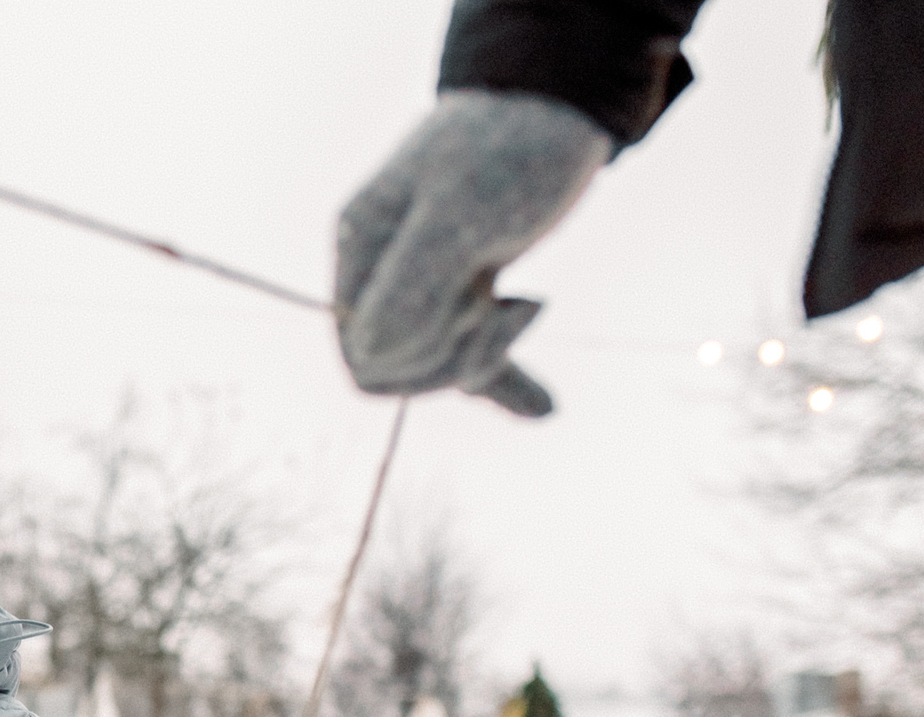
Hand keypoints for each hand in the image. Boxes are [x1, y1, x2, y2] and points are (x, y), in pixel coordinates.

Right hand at [334, 91, 610, 418]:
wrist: (561, 101)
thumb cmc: (510, 150)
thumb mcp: (460, 215)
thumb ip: (408, 287)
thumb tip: (370, 356)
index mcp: (362, 248)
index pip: (363, 354)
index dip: (419, 357)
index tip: (472, 312)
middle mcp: (383, 269)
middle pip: (398, 368)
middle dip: (456, 356)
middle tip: (508, 306)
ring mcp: (424, 280)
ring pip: (437, 365)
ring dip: (489, 354)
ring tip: (531, 305)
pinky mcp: (468, 288)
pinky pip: (472, 355)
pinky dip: (508, 381)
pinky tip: (545, 408)